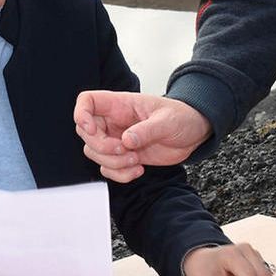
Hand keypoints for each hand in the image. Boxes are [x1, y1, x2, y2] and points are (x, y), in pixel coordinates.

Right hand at [74, 91, 210, 182]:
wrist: (194, 132)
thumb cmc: (181, 117)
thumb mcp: (168, 120)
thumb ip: (147, 130)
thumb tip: (126, 140)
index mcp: (120, 105)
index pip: (87, 101)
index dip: (81, 115)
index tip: (93, 130)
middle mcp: (114, 122)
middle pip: (86, 133)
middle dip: (102, 147)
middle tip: (126, 151)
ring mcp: (117, 140)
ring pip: (95, 153)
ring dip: (113, 163)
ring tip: (136, 161)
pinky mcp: (124, 157)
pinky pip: (108, 169)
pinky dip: (120, 175)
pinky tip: (139, 170)